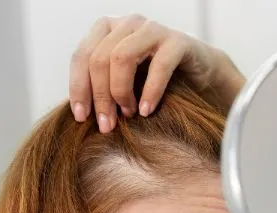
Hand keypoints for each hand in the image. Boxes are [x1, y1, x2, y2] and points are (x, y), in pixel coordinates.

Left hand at [69, 14, 244, 132]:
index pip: (82, 56)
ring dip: (121, 92)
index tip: (81, 117)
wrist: (198, 76)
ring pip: (122, 57)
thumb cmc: (153, 83)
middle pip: (99, 58)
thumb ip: (99, 87)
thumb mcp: (121, 82)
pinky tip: (146, 111)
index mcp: (107, 29)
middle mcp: (128, 24)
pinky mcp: (178, 41)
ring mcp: (153, 29)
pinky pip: (159, 66)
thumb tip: (78, 114)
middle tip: (107, 125)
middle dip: (100, 96)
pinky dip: (150, 92)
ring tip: (128, 115)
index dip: (78, 88)